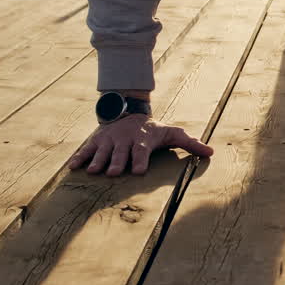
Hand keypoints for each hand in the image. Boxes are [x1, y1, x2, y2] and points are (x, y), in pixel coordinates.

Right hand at [67, 114, 213, 176]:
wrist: (129, 111)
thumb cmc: (154, 130)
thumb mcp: (173, 133)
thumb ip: (190, 144)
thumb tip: (211, 152)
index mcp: (143, 140)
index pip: (142, 151)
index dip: (139, 160)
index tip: (137, 171)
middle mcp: (125, 140)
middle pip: (120, 153)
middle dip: (116, 162)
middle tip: (111, 173)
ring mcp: (109, 140)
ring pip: (102, 151)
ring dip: (97, 160)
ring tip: (93, 171)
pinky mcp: (96, 141)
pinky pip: (86, 149)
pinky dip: (79, 157)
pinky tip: (72, 168)